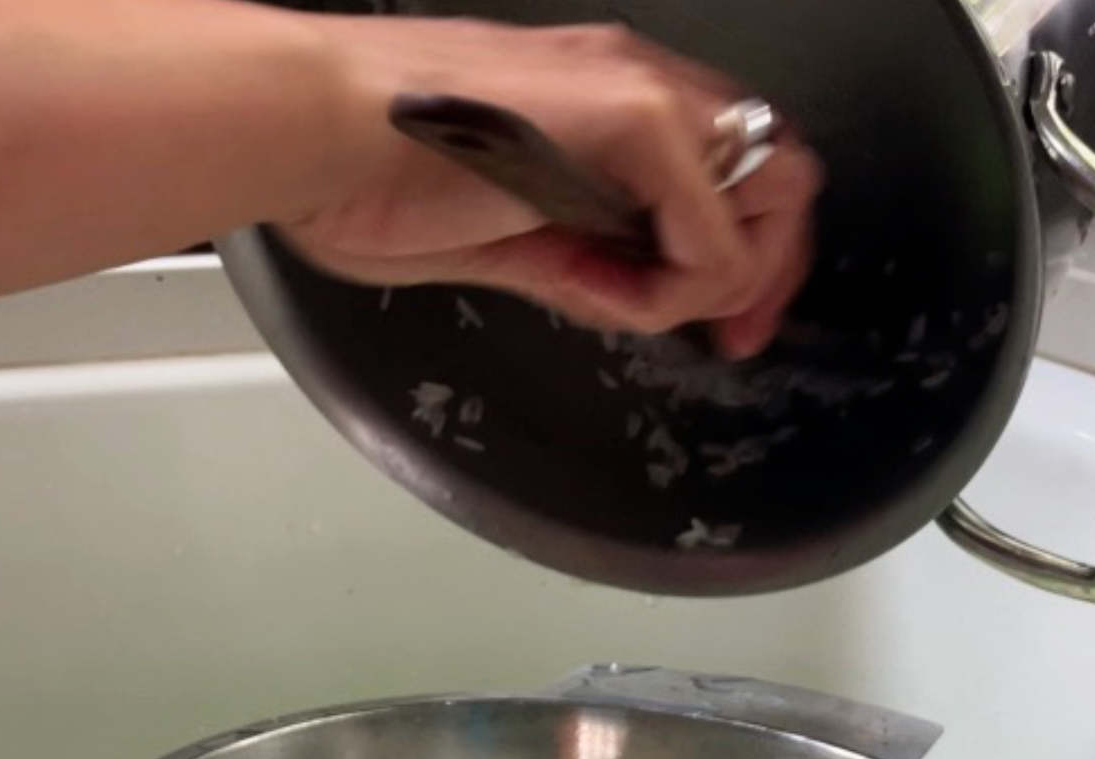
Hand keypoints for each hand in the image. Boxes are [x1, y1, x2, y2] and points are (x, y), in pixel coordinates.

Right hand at [284, 19, 821, 359]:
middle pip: (783, 171)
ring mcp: (643, 93)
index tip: (720, 327)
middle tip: (729, 338)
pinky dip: (670, 288)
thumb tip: (626, 293)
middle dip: (767, 271)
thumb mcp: (503, 235)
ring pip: (771, 195)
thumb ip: (580, 258)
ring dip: (714, 279)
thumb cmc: (369, 176)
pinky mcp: (635, 119)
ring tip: (615, 301)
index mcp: (610, 104)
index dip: (748, 254)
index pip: (735, 168)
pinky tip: (591, 288)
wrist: (312, 134)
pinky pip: (711, 240)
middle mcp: (641, 84)